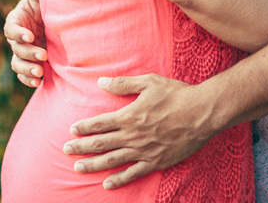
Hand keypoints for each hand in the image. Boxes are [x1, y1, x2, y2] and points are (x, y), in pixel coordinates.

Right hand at [3, 0, 45, 87]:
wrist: (64, 22)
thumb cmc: (50, 4)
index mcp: (16, 21)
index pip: (11, 29)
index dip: (18, 33)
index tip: (30, 36)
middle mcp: (17, 39)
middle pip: (16, 49)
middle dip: (29, 53)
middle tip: (44, 55)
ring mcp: (24, 53)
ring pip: (18, 64)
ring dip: (27, 70)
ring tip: (40, 73)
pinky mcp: (32, 64)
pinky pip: (24, 76)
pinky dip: (29, 80)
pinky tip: (38, 83)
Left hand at [63, 74, 216, 189]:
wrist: (202, 113)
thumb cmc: (176, 94)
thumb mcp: (149, 82)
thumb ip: (123, 84)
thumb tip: (101, 82)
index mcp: (130, 115)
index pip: (101, 123)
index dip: (85, 127)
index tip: (71, 130)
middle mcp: (133, 135)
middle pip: (101, 143)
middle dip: (81, 147)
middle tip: (65, 151)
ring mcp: (144, 150)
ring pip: (113, 160)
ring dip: (93, 164)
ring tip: (78, 168)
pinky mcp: (156, 161)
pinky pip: (134, 173)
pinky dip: (119, 179)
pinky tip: (107, 184)